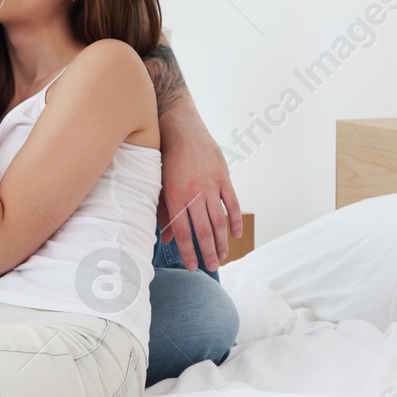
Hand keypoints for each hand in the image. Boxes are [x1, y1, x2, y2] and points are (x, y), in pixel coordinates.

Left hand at [156, 106, 242, 271]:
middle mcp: (194, 194)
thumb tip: (167, 240)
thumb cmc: (166, 159)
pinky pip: (232, 204)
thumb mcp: (161, 185)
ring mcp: (211, 185)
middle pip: (203, 231)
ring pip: (219, 221)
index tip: (192, 268)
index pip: (182, 232)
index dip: (188, 252)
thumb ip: (164, 212)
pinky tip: (235, 235)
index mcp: (175, 197)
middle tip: (211, 268)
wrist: (180, 128)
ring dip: (221, 241)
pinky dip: (235, 220)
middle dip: (207, 252)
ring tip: (222, 256)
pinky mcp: (223, 177)